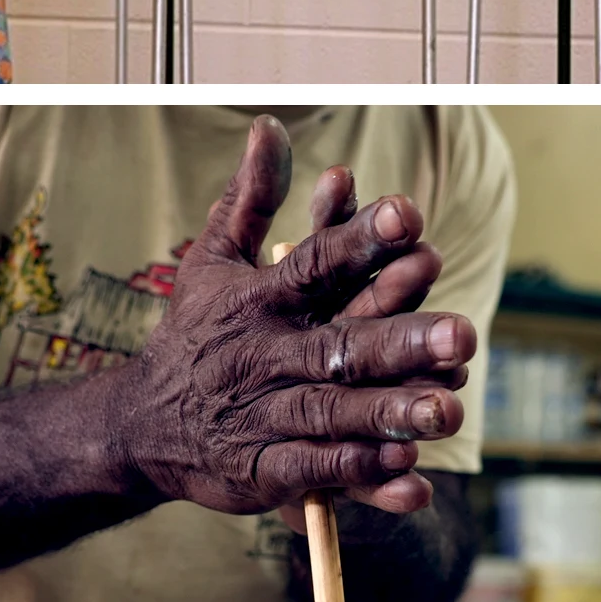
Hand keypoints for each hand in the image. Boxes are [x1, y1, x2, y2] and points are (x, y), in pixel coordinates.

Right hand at [112, 117, 475, 517]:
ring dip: (393, 412)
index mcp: (260, 299)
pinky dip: (360, 475)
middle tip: (464, 332)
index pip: (317, 262)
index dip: (361, 237)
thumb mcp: (213, 258)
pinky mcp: (263, 471)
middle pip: (340, 345)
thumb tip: (271, 126)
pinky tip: (410, 472)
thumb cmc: (195, 331)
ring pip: (335, 414)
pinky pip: (315, 473)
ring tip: (451, 406)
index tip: (409, 214)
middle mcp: (265, 356)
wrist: (136, 426)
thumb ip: (251, 197)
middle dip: (402, 339)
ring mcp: (263, 416)